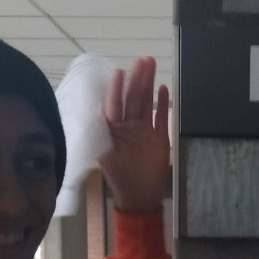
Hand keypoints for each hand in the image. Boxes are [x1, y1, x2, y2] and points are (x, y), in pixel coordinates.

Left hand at [99, 58, 170, 213]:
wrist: (140, 198)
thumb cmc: (119, 179)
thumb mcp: (105, 155)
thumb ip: (102, 133)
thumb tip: (95, 111)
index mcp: (114, 130)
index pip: (114, 104)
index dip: (117, 88)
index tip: (120, 72)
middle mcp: (129, 127)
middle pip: (133, 98)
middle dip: (137, 79)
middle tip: (142, 60)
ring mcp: (145, 131)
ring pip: (146, 103)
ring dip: (148, 85)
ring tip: (151, 65)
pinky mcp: (160, 138)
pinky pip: (161, 118)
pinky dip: (162, 105)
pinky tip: (163, 89)